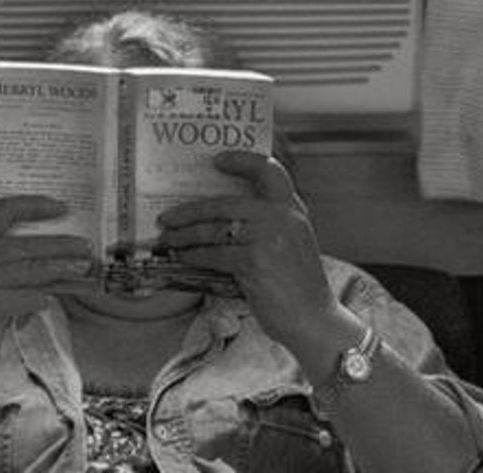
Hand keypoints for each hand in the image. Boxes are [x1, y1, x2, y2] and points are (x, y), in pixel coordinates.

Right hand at [0, 198, 94, 353]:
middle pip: (27, 244)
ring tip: (81, 269)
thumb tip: (36, 238)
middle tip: (84, 245)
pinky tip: (50, 298)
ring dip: (62, 271)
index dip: (34, 206)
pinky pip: (29, 298)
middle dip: (61, 245)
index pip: (3, 209)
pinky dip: (42, 298)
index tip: (60, 207)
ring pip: (33, 272)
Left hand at [157, 152, 337, 354]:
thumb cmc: (298, 286)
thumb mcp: (291, 242)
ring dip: (185, 235)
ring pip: (214, 229)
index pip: (269, 171)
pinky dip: (194, 255)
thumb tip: (217, 215)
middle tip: (168, 216)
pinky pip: (215, 253)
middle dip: (191, 211)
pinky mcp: (254, 261)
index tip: (217, 160)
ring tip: (169, 239)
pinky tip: (183, 257)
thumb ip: (267, 222)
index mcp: (292, 208)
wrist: (315, 322)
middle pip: (225, 203)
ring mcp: (268, 237)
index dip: (242, 161)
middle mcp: (281, 216)